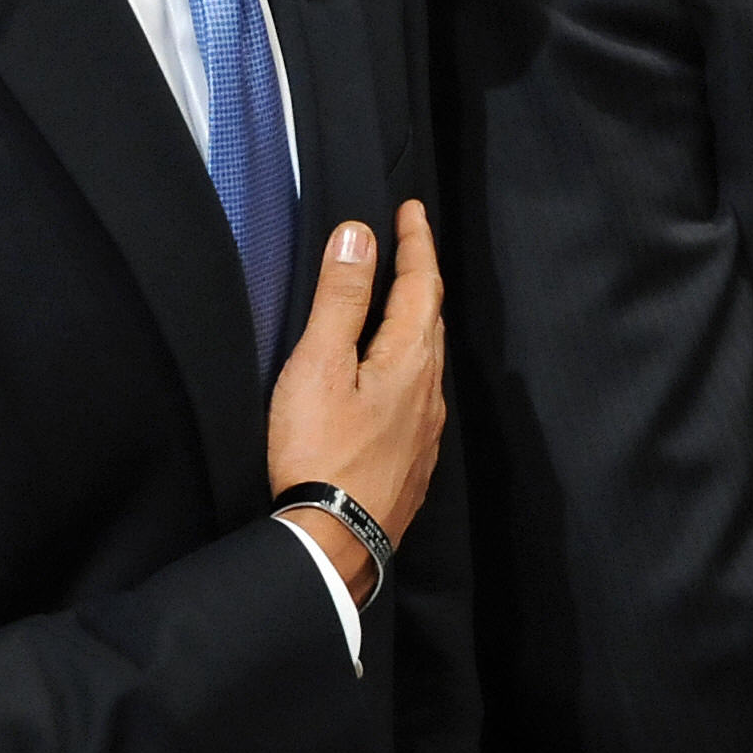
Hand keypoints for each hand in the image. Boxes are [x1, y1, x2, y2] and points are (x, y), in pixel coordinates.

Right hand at [265, 201, 446, 598]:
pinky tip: (394, 379)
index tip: (412, 210)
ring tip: (403, 302)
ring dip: (418, 321)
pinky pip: (420, 395)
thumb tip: (360, 236)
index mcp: (410, 359)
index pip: (422, 284)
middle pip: (432, 318)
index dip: (417, 242)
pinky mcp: (413, 460)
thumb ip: (342, 299)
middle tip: (410, 244)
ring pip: (429, 358)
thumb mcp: (320, 365)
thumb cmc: (320, 454)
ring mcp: (426, 429)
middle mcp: (430, 390)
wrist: (334, 543)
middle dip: (422, 276)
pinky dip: (410, 365)